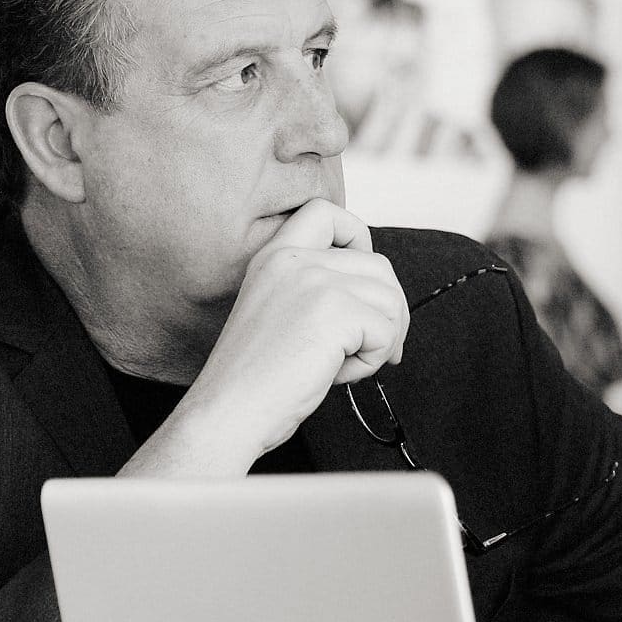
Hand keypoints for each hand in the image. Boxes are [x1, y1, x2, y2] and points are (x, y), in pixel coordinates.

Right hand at [163, 200, 408, 468]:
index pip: (327, 212)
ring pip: (391, 301)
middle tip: (372, 347)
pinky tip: (336, 372)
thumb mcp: (282, 310)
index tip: (360, 282)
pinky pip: (387, 332)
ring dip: (379, 341)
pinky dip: (371, 361)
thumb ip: (319, 288)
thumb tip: (383, 297)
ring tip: (340, 362)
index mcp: (275, 256)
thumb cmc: (255, 375)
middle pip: (379, 266)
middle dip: (389, 312)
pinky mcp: (335, 312)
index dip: (358, 239)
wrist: (229, 409)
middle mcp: (295, 260)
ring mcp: (315, 282)